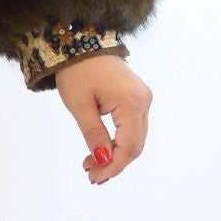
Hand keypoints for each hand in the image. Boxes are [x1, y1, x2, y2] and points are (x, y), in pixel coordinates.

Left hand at [53, 54, 152, 185]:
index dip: (113, 166)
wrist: (81, 43)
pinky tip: (102, 148)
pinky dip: (119, 140)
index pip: (129, 146)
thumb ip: (94, 135)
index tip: (94, 177)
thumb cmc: (77, 71)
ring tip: (91, 164)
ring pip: (135, 137)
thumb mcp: (80, 106)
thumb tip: (104, 160)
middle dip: (114, 162)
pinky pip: (133, 126)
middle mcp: (143, 101)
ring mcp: (142, 98)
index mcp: (131, 102)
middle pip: (135, 144)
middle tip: (91, 174)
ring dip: (116, 153)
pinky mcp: (137, 97)